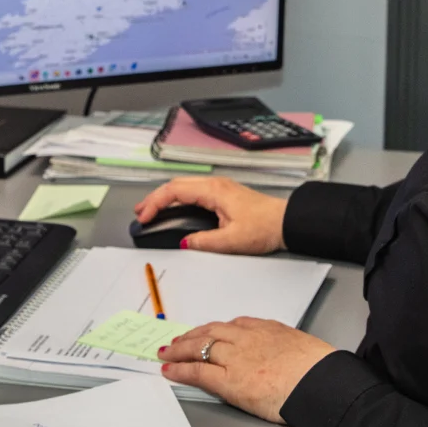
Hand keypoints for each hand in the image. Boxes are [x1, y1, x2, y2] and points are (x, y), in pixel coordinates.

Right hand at [133, 177, 286, 253]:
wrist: (286, 222)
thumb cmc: (264, 228)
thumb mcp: (232, 240)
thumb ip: (204, 241)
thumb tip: (183, 242)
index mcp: (213, 191)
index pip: (175, 191)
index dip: (156, 203)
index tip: (145, 217)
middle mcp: (214, 184)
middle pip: (176, 185)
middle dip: (155, 198)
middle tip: (141, 213)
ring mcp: (219, 188)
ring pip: (184, 187)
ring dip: (166, 197)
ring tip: (151, 211)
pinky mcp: (224, 194)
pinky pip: (193, 192)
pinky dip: (178, 199)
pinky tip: (173, 209)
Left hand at [158, 317, 336, 422]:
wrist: (319, 382)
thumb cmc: (320, 369)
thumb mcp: (302, 347)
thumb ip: (285, 347)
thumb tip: (284, 357)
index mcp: (267, 329)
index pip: (234, 326)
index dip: (216, 330)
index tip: (208, 332)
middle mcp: (247, 338)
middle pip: (212, 332)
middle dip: (193, 335)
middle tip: (179, 340)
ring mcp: (235, 358)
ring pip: (200, 347)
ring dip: (180, 349)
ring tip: (168, 352)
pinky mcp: (228, 380)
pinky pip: (198, 371)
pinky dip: (180, 369)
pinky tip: (169, 370)